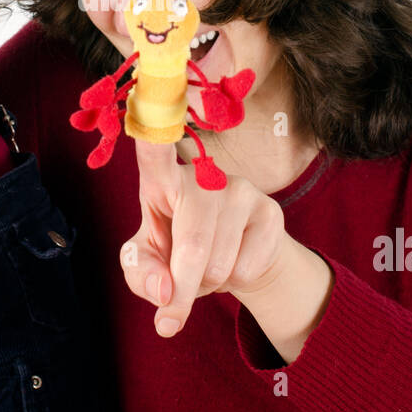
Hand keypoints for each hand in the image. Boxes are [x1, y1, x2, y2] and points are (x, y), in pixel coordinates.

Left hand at [121, 138, 288, 337]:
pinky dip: (235, 283)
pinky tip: (234, 261)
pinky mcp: (270, 211)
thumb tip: (166, 294)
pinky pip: (246, 268)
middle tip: (170, 318)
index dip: (152, 131)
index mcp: (162, 180)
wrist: (235, 260)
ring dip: (208, 285)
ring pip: (218, 264)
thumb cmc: (178, 252)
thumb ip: (142, 275)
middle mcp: (203, 176)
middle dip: (183, 290)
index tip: (146, 93)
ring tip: (207, 268)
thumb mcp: (148, 265)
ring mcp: (240, 189)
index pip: (154, 152)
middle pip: (191, 245)